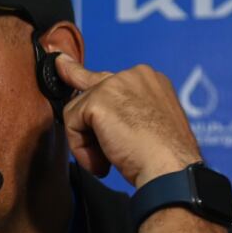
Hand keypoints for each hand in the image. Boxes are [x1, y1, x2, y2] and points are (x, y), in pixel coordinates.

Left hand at [54, 54, 203, 187]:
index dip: (92, 88)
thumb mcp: (151, 127)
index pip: (111, 80)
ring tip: (106, 163)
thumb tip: (97, 119)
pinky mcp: (98, 100)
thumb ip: (128, 114)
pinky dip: (80, 148)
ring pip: (79, 111)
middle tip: (85, 138)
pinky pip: (72, 123)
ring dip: (87, 143)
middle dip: (84, 120)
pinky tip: (101, 163)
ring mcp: (115, 84)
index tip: (62, 64)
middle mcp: (133, 75)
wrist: (170, 168)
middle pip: (91, 92)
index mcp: (150, 81)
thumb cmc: (166, 158)